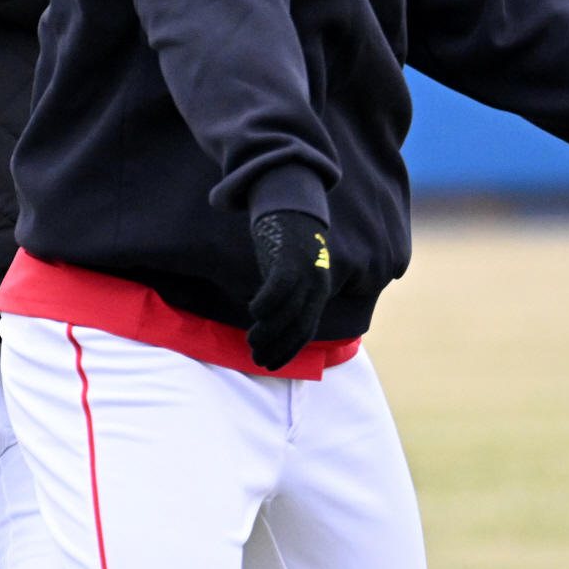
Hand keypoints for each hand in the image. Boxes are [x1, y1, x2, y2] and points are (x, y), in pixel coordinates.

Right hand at [247, 210, 331, 371]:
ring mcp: (306, 272)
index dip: (289, 351)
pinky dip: (267, 303)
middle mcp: (316, 285)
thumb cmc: (285, 243)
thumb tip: (267, 322)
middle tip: (258, 359)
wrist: (293, 203)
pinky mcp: (292, 258)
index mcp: (317, 291)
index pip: (306, 330)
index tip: (271, 365)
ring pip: (289, 312)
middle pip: (299, 326)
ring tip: (251, 342)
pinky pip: (281, 287)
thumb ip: (285, 296)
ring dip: (269, 331)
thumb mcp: (289, 273)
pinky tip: (254, 313)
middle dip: (278, 347)